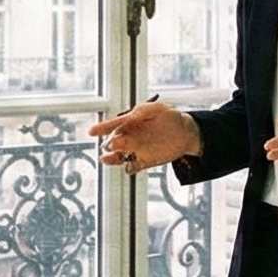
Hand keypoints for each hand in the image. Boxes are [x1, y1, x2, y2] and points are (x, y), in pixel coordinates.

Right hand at [88, 101, 202, 172]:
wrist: (185, 133)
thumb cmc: (170, 117)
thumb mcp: (159, 108)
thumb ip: (145, 109)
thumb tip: (133, 114)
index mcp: (130, 123)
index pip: (113, 125)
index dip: (102, 128)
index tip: (92, 131)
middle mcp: (130, 137)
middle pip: (114, 142)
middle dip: (110, 143)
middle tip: (112, 143)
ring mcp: (136, 150)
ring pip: (118, 156)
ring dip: (112, 158)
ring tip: (108, 158)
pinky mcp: (144, 161)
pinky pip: (132, 167)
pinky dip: (129, 168)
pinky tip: (130, 167)